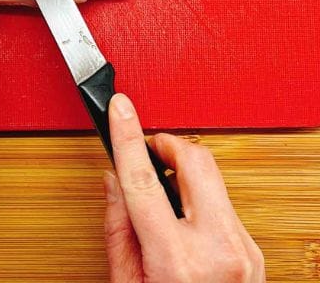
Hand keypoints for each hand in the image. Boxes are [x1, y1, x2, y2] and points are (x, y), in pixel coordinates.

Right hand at [104, 93, 264, 282]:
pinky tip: (182, 219)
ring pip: (213, 179)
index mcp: (177, 259)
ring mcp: (243, 250)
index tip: (120, 109)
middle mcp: (218, 250)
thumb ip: (118, 228)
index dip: (127, 136)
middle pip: (196, 161)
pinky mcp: (254, 252)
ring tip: (160, 196)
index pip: (144, 179)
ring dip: (183, 176)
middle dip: (167, 144)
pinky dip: (199, 200)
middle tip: (145, 147)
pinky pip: (224, 206)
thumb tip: (114, 180)